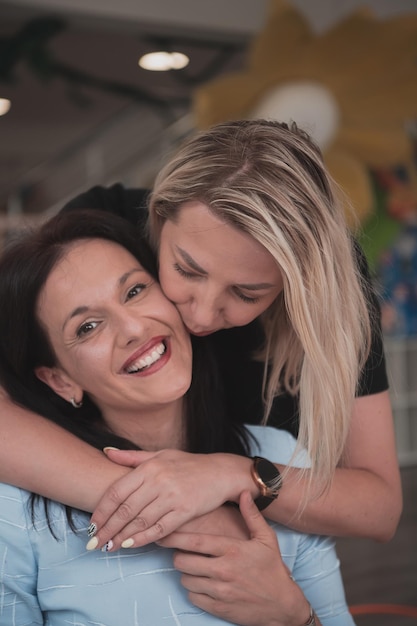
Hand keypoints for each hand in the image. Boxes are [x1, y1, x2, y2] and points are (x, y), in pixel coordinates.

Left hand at [87, 448, 252, 549]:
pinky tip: (131, 545)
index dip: (101, 511)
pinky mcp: (185, 511)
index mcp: (150, 467)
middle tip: (93, 544)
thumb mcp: (160, 454)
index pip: (117, 492)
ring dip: (121, 537)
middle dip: (106, 529)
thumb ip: (131, 457)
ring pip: (140, 522)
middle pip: (125, 510)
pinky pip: (160, 529)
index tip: (91, 526)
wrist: (221, 472)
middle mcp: (159, 481)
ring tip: (108, 548)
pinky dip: (143, 539)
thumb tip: (105, 451)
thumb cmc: (188, 464)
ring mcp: (172, 496)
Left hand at [158, 491, 312, 625]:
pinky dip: (193, 590)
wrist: (282, 605)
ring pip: (186, 580)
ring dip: (187, 573)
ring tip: (195, 567)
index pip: (195, 542)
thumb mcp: (266, 538)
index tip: (164, 534)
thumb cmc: (273, 568)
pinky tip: (202, 583)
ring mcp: (220, 591)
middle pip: (183, 562)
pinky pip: (193, 597)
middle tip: (184, 552)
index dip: (175, 537)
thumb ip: (252, 515)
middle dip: (179, 555)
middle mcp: (223, 570)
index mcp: (232, 550)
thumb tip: (244, 493)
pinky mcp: (218, 608)